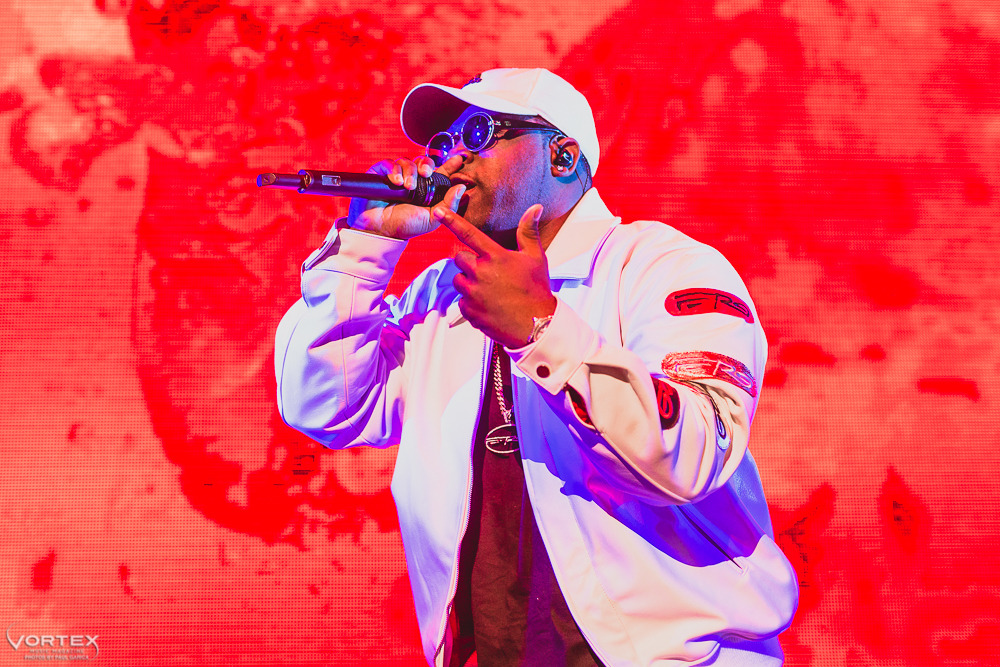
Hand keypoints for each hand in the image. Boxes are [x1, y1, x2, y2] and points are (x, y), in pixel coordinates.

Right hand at [347, 155, 465, 238]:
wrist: (381, 230)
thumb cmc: (406, 226)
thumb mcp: (432, 218)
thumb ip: (448, 204)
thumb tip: (461, 187)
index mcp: (428, 190)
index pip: (441, 173)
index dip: (450, 164)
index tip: (460, 157)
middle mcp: (414, 181)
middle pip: (424, 161)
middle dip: (427, 163)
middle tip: (426, 173)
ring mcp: (397, 176)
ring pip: (407, 161)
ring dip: (410, 171)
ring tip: (408, 187)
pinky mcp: (381, 174)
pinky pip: (389, 163)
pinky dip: (394, 170)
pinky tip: (396, 182)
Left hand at [432, 202, 557, 347]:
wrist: (537, 325)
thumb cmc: (537, 291)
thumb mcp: (536, 257)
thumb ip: (528, 231)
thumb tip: (534, 209)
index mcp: (495, 256)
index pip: (468, 233)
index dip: (451, 220)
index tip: (438, 211)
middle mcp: (481, 273)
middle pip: (459, 259)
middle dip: (470, 263)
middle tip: (488, 272)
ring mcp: (473, 293)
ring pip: (458, 280)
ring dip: (469, 282)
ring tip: (489, 290)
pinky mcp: (469, 310)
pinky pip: (461, 302)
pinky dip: (471, 303)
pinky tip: (488, 305)